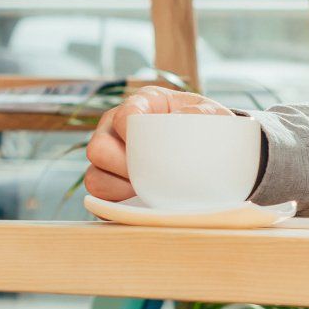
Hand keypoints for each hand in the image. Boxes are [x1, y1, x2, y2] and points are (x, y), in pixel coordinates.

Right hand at [83, 85, 236, 203]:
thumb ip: (200, 113)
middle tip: (154, 174)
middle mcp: (115, 129)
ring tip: (150, 190)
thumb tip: (183, 118)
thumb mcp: (212, 116)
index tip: (155, 146)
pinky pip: (100, 200)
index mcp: (141, 105)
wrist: (214, 159)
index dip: (132, 133)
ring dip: (121, 188)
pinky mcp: (109, 186)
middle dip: (125, 166)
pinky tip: (143, 201)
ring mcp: (109, 159)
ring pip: (94, 178)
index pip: (122, 117)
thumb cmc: (209, 131)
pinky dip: (119, 204)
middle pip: (98, 148)